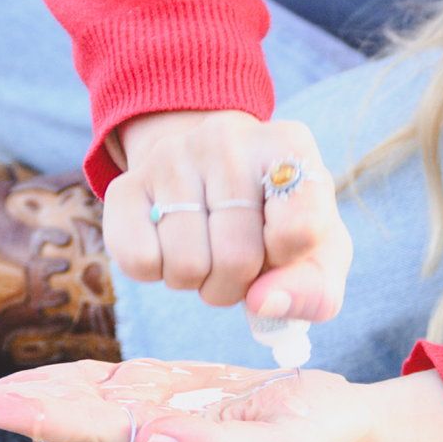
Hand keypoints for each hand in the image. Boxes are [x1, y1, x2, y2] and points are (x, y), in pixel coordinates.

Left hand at [0, 357, 442, 441]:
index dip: (33, 419)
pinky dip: (63, 380)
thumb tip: (144, 440)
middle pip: (65, 421)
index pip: (87, 432)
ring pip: (76, 404)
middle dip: (4, 415)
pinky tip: (31, 383)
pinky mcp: (168, 398)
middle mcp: (150, 441)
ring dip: (22, 400)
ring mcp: (155, 420)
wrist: (342, 435)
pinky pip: (105, 388)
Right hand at [103, 110, 349, 321]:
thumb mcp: (316, 251)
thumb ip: (315, 288)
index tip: (281, 246)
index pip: (300, 227)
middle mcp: (228, 137)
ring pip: (186, 266)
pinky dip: (158, 273)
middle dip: (239, 285)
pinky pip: (140, 262)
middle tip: (239, 262)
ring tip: (208, 251)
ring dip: (199, 282)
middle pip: (238, 258)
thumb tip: (264, 304)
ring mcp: (172, 156)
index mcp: (289, 146)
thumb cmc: (274, 220)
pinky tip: (171, 244)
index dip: (289, 260)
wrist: (209, 174)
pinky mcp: (126, 184)